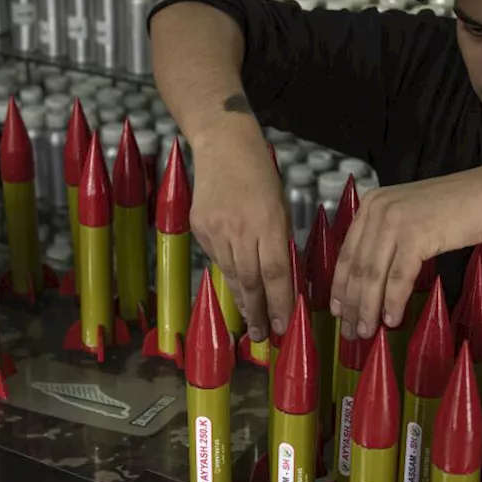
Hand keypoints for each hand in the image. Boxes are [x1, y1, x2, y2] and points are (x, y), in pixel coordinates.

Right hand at [190, 115, 292, 342]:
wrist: (222, 145)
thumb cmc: (261, 173)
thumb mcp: (281, 205)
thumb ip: (281, 241)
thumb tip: (283, 279)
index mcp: (269, 222)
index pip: (276, 273)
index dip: (279, 303)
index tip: (282, 325)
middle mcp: (241, 229)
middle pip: (251, 281)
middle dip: (257, 312)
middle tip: (261, 337)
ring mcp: (216, 229)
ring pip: (231, 274)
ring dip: (242, 301)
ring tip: (249, 321)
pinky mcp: (199, 227)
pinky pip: (217, 258)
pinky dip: (228, 273)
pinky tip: (235, 284)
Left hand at [331, 167, 481, 338]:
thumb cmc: (456, 208)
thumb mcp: (409, 214)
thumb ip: (386, 235)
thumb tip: (369, 279)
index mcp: (372, 203)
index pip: (347, 252)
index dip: (340, 285)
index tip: (337, 309)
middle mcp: (378, 209)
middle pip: (357, 267)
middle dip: (352, 304)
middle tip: (351, 330)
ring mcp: (396, 221)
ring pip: (373, 276)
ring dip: (368, 309)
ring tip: (367, 331)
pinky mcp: (416, 235)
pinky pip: (398, 278)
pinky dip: (393, 303)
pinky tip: (391, 320)